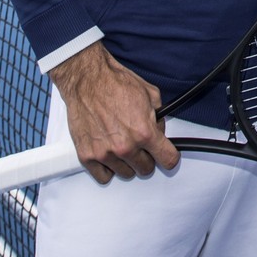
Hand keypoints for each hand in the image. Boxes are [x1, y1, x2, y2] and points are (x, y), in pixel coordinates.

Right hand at [47, 42, 178, 182]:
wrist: (87, 80)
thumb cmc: (114, 84)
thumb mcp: (150, 95)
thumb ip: (159, 118)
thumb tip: (160, 133)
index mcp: (144, 133)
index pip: (168, 160)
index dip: (169, 157)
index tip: (166, 155)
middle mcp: (126, 147)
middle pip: (146, 169)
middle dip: (146, 157)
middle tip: (140, 145)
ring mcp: (105, 154)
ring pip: (126, 173)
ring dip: (127, 163)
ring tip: (121, 145)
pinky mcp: (87, 156)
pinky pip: (104, 176)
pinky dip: (107, 168)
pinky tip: (109, 155)